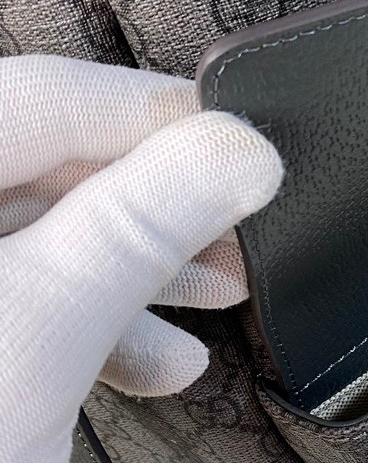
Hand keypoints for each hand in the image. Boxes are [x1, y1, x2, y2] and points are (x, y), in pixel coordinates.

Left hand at [0, 55, 282, 462]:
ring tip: (217, 300)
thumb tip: (242, 151)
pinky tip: (159, 365)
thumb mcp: (36, 343)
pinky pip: (12, 294)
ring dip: (133, 268)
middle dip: (154, 206)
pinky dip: (87, 321)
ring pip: (30, 233)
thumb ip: (139, 228)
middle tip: (239, 239)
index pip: (39, 97)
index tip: (249, 148)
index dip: (158, 117)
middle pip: (38, 166)